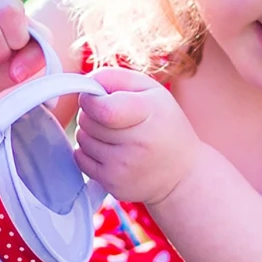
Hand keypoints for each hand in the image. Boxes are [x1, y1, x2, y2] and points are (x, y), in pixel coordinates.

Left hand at [73, 68, 202, 206]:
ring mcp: (124, 167)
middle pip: (87, 121)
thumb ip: (116, 78)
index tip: (97, 98)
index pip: (102, 108)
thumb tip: (85, 85)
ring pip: (82, 139)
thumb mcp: (152, 91)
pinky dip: (88, 152)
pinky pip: (80, 159)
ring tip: (114, 135)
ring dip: (90, 133)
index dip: (90, 99)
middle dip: (92, 114)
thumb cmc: (164, 125)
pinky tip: (110, 151)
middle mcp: (138, 143)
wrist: (182, 174)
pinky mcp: (112, 184)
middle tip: (112, 117)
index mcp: (149, 113)